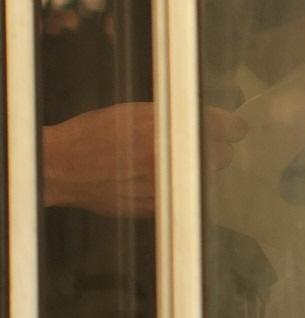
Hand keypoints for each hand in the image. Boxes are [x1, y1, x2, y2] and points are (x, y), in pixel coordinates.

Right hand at [38, 102, 234, 217]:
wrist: (60, 167)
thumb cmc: (93, 134)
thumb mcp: (136, 112)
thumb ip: (175, 118)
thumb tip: (206, 120)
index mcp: (168, 128)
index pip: (228, 128)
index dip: (231, 128)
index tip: (232, 129)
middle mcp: (171, 157)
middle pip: (223, 157)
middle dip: (213, 151)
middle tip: (197, 147)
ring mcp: (166, 184)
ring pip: (206, 179)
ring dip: (198, 171)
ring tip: (173, 164)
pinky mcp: (157, 206)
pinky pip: (185, 197)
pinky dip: (180, 189)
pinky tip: (160, 180)